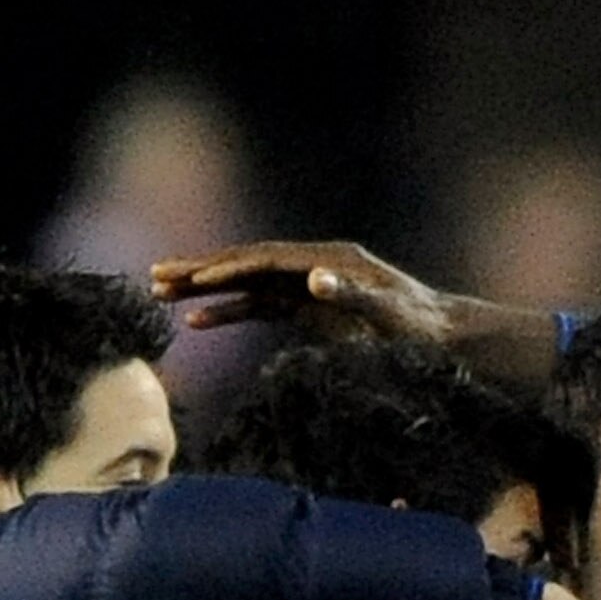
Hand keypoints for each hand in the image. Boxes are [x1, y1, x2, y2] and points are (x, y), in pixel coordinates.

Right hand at [146, 239, 562, 384]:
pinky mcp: (310, 308)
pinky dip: (229, 313)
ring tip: (160, 293)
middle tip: (154, 276)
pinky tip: (198, 323)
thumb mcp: (389, 316)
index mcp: (330, 259)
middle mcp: (314, 264)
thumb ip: (351, 295)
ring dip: (205, 288)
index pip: (267, 259)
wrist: (446, 340)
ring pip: (246, 282)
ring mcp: (309, 285)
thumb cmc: (422, 331)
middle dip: (200, 269)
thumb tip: (313, 277)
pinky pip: (260, 307)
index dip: (229, 268)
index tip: (193, 279)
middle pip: (247, 262)